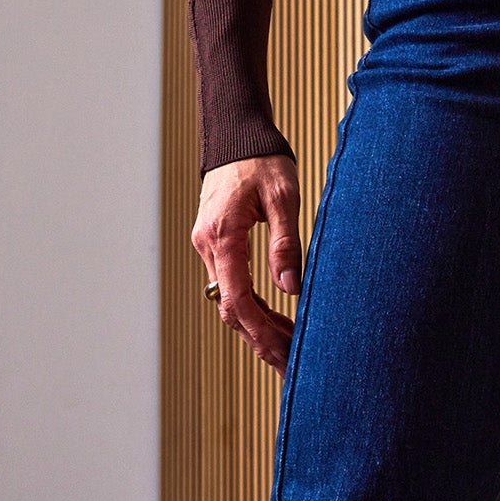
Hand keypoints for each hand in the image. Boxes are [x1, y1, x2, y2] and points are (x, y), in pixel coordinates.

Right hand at [192, 157, 302, 372]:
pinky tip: (273, 322)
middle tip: (291, 364)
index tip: (283, 350)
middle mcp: (208, 246)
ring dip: (257, 327)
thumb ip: (286, 243)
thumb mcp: (284, 198)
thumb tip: (290, 289)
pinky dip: (251, 308)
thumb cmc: (263, 160)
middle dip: (260, 338)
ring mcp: (208, 246)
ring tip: (288, 349)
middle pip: (231, 308)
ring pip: (229, 300)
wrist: (237, 136)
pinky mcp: (216, 244)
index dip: (260, 330)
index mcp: (223, 236)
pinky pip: (230, 285)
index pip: (237, 299)